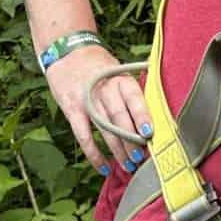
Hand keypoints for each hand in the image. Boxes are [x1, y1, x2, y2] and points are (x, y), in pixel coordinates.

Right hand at [44, 44, 152, 177]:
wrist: (67, 53)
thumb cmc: (100, 69)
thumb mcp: (119, 74)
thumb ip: (133, 96)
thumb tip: (152, 126)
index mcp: (121, 80)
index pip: (134, 99)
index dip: (142, 117)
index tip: (150, 134)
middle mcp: (105, 89)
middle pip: (119, 118)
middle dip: (131, 141)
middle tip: (141, 159)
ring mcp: (87, 100)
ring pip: (104, 129)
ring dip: (117, 151)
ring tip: (128, 167)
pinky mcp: (72, 110)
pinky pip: (84, 136)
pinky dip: (94, 154)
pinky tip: (104, 167)